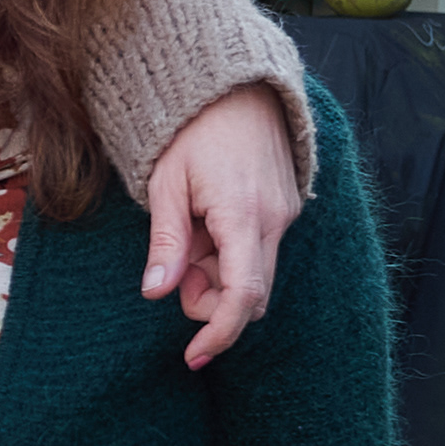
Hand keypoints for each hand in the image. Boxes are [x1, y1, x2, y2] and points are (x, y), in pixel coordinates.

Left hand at [144, 83, 299, 369]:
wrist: (234, 88)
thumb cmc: (191, 132)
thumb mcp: (165, 185)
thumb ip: (166, 242)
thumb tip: (157, 292)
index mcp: (243, 215)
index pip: (243, 295)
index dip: (219, 333)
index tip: (193, 357)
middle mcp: (276, 219)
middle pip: (250, 294)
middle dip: (210, 300)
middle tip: (176, 267)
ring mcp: (287, 213)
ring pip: (255, 274)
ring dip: (218, 275)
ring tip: (188, 234)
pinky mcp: (287, 208)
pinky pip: (260, 251)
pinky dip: (230, 255)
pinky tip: (207, 224)